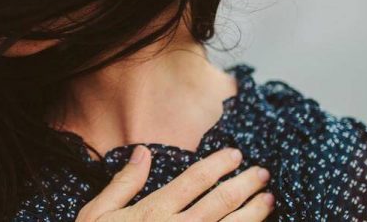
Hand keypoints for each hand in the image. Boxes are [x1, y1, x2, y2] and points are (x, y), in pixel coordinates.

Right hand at [76, 146, 274, 220]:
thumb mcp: (97, 214)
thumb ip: (123, 184)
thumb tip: (142, 152)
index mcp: (153, 212)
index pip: (194, 180)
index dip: (218, 164)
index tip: (236, 154)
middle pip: (221, 201)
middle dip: (246, 184)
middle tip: (262, 173)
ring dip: (254, 212)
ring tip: (269, 200)